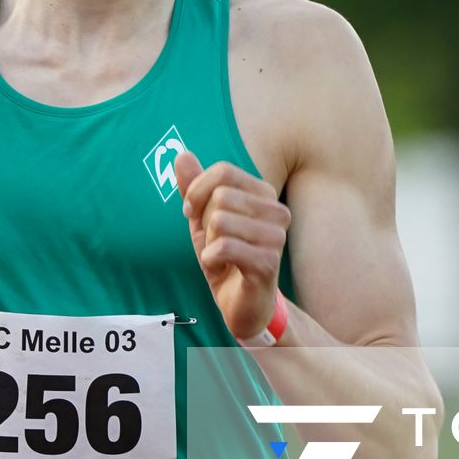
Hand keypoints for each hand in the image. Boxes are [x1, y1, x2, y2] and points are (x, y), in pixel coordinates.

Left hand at [173, 149, 289, 340]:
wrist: (241, 303)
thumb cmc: (225, 258)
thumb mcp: (203, 219)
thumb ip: (194, 187)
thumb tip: (181, 154)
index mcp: (264, 194)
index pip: (224, 171)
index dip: (198, 190)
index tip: (192, 212)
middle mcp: (277, 211)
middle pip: (221, 196)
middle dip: (204, 222)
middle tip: (213, 242)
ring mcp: (276, 237)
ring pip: (220, 221)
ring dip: (208, 244)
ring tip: (221, 257)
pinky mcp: (269, 263)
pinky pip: (223, 247)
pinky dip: (211, 259)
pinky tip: (222, 268)